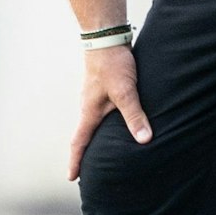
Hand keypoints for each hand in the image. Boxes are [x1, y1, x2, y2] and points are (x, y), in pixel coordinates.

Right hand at [68, 46, 150, 179]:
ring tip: (104, 151)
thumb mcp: (126, 91)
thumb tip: (144, 140)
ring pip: (95, 123)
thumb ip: (134, 115)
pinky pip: (103, 112)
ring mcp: (95, 97)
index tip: (71, 178)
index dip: (75, 161)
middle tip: (89, 171)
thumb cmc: (113, 64)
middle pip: (85, 135)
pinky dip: (107, 123)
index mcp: (89, 112)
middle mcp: (89, 107)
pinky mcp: (104, 88)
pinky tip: (118, 123)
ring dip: (97, 137)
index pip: (79, 142)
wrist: (106, 36)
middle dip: (86, 153)